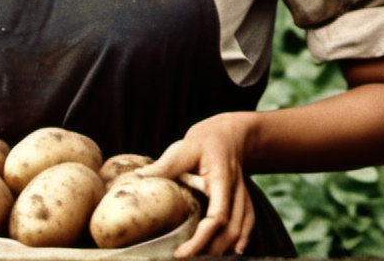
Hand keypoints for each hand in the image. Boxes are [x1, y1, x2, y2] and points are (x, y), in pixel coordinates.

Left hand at [141, 112, 256, 256]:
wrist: (230, 134)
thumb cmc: (204, 141)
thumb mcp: (183, 149)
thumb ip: (164, 167)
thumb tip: (136, 179)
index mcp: (221, 180)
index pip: (217, 217)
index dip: (202, 240)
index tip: (183, 254)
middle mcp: (236, 192)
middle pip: (230, 231)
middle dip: (210, 251)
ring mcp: (243, 198)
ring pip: (240, 231)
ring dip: (223, 250)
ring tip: (201, 260)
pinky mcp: (244, 202)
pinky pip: (247, 225)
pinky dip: (239, 241)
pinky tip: (231, 253)